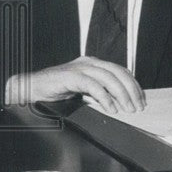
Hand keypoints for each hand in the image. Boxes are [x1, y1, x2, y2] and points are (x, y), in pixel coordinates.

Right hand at [4, 57, 144, 112]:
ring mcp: (78, 68)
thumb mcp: (82, 91)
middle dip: (131, 90)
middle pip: (117, 72)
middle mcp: (87, 63)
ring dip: (121, 94)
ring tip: (126, 109)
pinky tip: (110, 108)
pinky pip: (92, 85)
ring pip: (108, 77)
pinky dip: (104, 97)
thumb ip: (98, 92)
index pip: (120, 70)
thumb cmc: (54, 91)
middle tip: (137, 107)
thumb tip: (120, 103)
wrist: (31, 89)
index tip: (140, 100)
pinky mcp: (70, 76)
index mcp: (92, 64)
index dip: (133, 85)